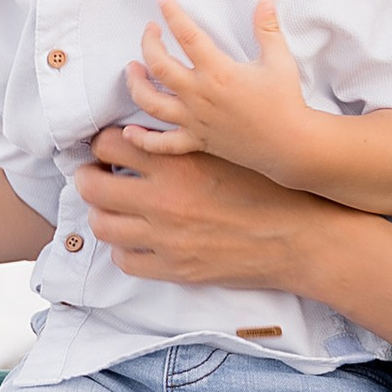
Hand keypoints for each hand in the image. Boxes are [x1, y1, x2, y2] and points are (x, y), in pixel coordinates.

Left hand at [74, 127, 391, 345]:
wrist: (303, 238)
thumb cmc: (273, 188)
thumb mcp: (229, 147)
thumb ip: (189, 135)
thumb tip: (158, 122)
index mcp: (178, 162)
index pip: (110, 144)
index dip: (103, 143)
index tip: (107, 146)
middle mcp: (164, 200)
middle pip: (93, 186)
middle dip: (88, 177)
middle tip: (95, 175)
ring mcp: (167, 238)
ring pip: (103, 226)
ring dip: (102, 213)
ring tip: (111, 207)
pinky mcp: (176, 269)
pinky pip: (126, 261)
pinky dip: (123, 249)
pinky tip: (134, 239)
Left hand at [124, 0, 308, 178]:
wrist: (290, 145)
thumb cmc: (285, 102)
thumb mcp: (280, 60)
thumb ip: (267, 29)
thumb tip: (263, 0)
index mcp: (218, 72)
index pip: (187, 36)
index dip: (172, 15)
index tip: (163, 0)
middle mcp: (200, 95)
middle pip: (158, 66)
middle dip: (148, 44)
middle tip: (150, 32)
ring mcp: (194, 120)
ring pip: (151, 103)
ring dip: (135, 85)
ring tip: (132, 70)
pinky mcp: (196, 141)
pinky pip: (163, 144)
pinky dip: (143, 140)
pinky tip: (129, 132)